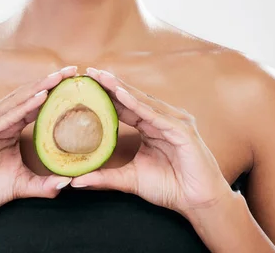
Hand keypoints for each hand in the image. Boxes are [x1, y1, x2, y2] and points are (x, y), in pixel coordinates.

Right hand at [0, 65, 77, 216]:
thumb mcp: (21, 184)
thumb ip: (44, 184)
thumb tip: (68, 183)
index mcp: (10, 125)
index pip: (36, 103)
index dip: (55, 92)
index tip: (75, 82)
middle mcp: (0, 118)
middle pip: (29, 94)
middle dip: (51, 82)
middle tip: (72, 70)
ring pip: (19, 100)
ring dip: (40, 87)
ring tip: (59, 77)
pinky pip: (7, 117)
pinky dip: (25, 106)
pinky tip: (41, 98)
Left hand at [70, 68, 233, 217]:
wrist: (199, 203)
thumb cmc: (170, 188)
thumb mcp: (130, 179)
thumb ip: (104, 177)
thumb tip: (75, 181)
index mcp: (151, 125)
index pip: (124, 105)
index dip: (105, 95)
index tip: (84, 85)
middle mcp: (162, 118)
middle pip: (131, 97)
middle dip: (110, 84)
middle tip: (88, 71)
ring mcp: (173, 121)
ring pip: (142, 101)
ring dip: (120, 88)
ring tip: (101, 77)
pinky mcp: (182, 130)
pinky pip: (154, 115)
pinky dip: (137, 104)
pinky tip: (120, 95)